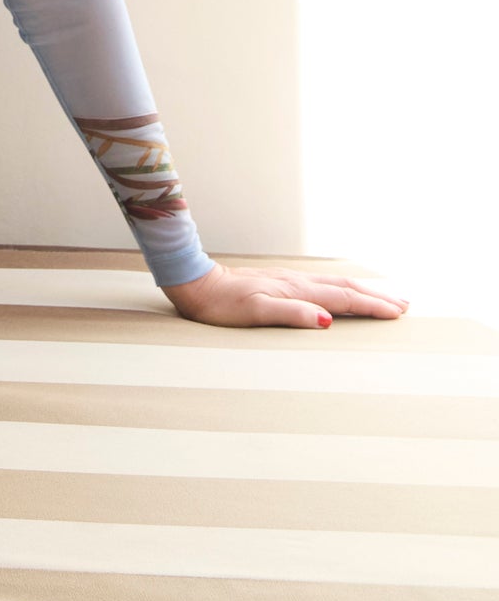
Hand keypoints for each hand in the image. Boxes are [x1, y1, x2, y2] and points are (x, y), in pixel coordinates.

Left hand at [161, 262, 409, 327]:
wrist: (196, 283)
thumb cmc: (221, 303)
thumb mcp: (254, 312)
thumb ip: (291, 314)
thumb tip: (326, 319)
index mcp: (295, 290)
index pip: (342, 298)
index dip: (371, 306)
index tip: (397, 313)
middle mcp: (295, 282)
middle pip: (344, 287)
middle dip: (375, 296)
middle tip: (404, 303)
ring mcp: (287, 281)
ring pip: (333, 284)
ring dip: (361, 290)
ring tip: (382, 295)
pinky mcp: (277, 283)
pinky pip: (319, 285)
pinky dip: (339, 289)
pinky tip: (338, 292)